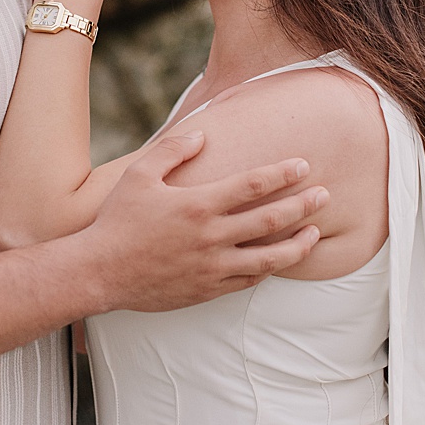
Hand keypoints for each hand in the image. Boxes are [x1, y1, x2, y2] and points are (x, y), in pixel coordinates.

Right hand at [80, 130, 326, 312]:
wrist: (100, 271)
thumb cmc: (117, 221)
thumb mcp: (138, 175)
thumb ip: (173, 150)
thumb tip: (204, 135)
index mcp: (197, 205)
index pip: (252, 184)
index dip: (282, 173)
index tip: (303, 165)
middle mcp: (211, 236)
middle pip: (270, 219)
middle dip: (302, 205)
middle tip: (324, 195)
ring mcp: (212, 266)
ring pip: (269, 257)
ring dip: (298, 244)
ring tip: (315, 232)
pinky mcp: (208, 289)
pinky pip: (249, 280)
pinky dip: (269, 270)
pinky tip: (279, 260)